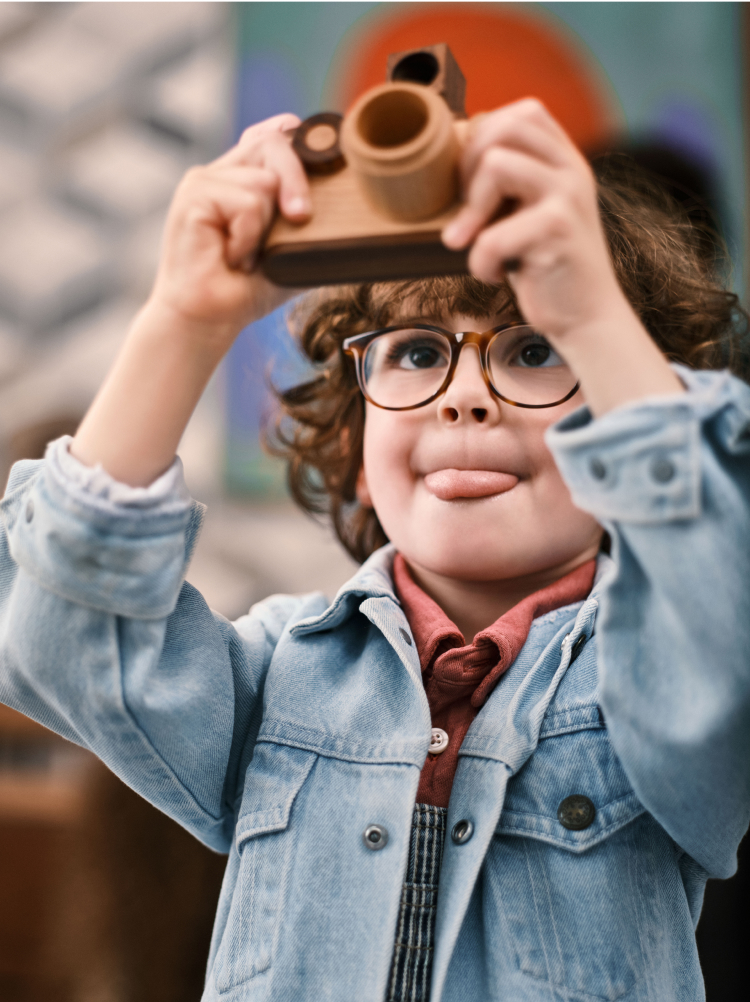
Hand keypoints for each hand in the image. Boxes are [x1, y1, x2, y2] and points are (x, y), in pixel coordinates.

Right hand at [149, 113, 310, 344]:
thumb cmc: (247, 290)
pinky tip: (228, 257)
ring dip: (263, 229)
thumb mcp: (292, 255)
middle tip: (300, 219)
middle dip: (297, 180)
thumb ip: (313, 230)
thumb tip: (359, 226)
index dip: (296, 139)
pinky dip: (247, 238)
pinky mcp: (193, 195)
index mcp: (241, 178)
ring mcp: (203, 181)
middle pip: (273, 142)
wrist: (209, 320)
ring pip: (264, 181)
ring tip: (243, 255)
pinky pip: (246, 203)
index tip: (320, 162)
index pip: (272, 135)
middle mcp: (221, 172)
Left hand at [442, 99, 629, 342]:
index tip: (473, 187)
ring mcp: (568, 196)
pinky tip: (494, 275)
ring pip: (496, 164)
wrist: (587, 317)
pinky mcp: (558, 230)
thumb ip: (508, 183)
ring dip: (471, 212)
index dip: (483, 142)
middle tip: (468, 213)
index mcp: (565, 160)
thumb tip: (452, 156)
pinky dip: (480, 262)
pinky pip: (493, 235)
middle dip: (468, 169)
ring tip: (475, 244)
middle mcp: (571, 169)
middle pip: (502, 128)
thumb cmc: (546, 267)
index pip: (520, 114)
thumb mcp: (528, 213)